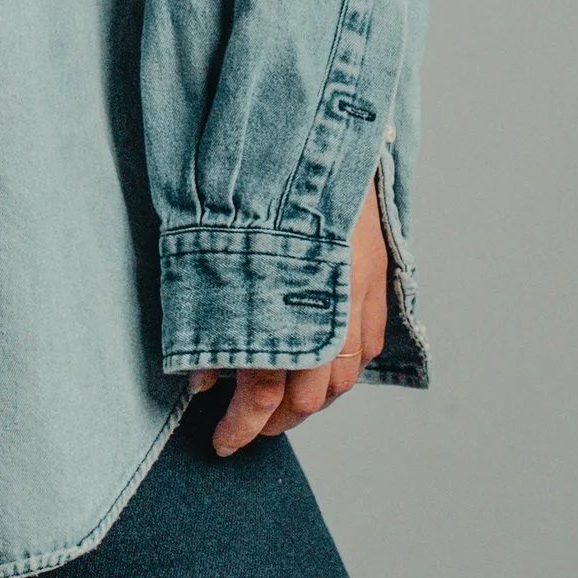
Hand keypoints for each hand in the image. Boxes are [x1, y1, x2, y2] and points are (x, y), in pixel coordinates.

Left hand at [193, 170, 389, 456]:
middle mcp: (325, 312)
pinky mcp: (375, 274)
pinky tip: (325, 369)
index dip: (240, 427)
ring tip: (282, 406)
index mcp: (278, 311)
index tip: (220, 444)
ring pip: (343, 377)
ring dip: (312, 399)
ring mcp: (356, 294)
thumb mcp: (208, 255)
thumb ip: (205, 318)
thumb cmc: (246, 189)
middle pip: (307, 394)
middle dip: (274, 420)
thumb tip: (202, 379)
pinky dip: (345, 367)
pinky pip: (368, 343)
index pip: (263, 394)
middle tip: (247, 428)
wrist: (306, 132)